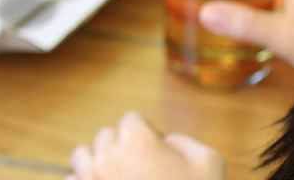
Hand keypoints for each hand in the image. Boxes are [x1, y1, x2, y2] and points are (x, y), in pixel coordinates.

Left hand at [69, 112, 224, 179]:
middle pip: (106, 136)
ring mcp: (90, 178)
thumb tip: (165, 141)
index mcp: (135, 139)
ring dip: (97, 162)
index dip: (148, 135)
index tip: (159, 155)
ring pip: (83, 155)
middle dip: (122, 148)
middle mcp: (107, 155)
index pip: (132, 120)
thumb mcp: (210, 163)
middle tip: (143, 171)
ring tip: (118, 178)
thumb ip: (184, 141)